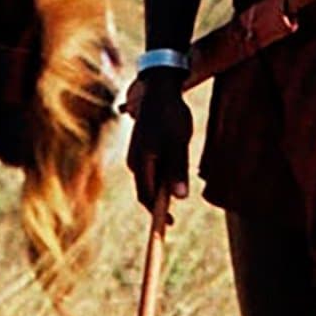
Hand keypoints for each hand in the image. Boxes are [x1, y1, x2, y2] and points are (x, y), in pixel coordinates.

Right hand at [125, 71, 192, 210]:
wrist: (160, 89)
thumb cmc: (170, 115)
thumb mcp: (179, 144)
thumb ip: (178, 170)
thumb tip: (179, 198)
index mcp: (142, 163)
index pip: (147, 197)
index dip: (157, 214)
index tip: (168, 226)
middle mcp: (135, 162)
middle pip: (146, 192)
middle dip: (158, 206)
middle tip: (173, 220)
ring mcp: (138, 155)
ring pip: (149, 181)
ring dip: (161, 191)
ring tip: (177, 193)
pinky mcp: (143, 148)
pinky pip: (151, 170)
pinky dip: (161, 178)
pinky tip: (174, 174)